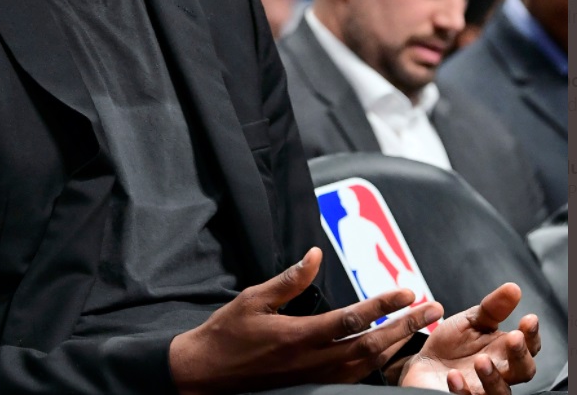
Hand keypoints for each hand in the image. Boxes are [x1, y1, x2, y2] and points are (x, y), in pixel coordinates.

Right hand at [169, 248, 442, 394]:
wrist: (207, 373)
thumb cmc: (226, 333)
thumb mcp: (253, 299)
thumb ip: (290, 279)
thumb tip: (314, 255)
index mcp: (299, 335)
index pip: (353, 318)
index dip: (383, 304)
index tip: (406, 290)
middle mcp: (313, 360)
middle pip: (372, 345)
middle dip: (405, 325)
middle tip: (430, 308)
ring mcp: (315, 376)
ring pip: (368, 364)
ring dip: (396, 345)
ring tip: (417, 327)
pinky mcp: (312, 384)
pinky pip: (354, 375)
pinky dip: (376, 362)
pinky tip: (386, 351)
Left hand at [400, 283, 539, 394]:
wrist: (423, 364)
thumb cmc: (451, 344)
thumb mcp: (470, 321)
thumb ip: (492, 308)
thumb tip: (513, 288)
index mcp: (504, 351)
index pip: (529, 347)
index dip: (532, 335)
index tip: (528, 318)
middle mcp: (499, 373)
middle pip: (523, 371)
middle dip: (520, 355)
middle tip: (512, 337)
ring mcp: (482, 389)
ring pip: (500, 392)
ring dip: (493, 377)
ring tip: (481, 360)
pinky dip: (462, 390)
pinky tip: (453, 376)